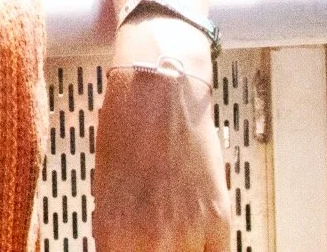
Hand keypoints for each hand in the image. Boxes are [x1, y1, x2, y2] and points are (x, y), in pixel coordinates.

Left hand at [91, 61, 230, 251]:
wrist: (159, 90)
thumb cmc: (126, 129)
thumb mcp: (106, 189)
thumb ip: (116, 232)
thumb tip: (123, 247)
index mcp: (113, 232)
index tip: (125, 248)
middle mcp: (152, 239)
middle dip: (151, 251)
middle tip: (153, 238)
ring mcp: (189, 232)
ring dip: (180, 249)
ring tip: (173, 235)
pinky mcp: (220, 220)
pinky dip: (204, 248)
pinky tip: (195, 238)